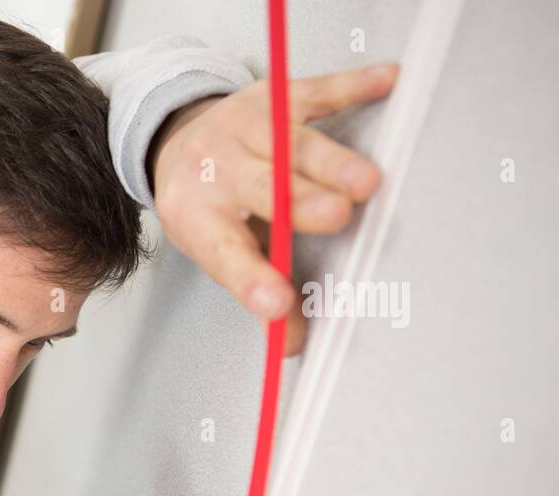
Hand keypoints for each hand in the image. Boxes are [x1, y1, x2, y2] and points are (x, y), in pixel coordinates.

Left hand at [147, 63, 399, 355]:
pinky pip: (320, 91)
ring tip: (366, 182)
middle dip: (300, 204)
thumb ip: (258, 291)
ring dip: (331, 161)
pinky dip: (355, 87)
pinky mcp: (277, 95)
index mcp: (197, 216)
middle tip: (335, 218)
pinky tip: (387, 83)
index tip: (277, 306)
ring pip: (293, 145)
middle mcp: (218, 169)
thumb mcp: (218, 249)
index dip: (252, 280)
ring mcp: (247, 128)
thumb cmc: (209, 205)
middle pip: (263, 189)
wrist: (178, 141)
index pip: (225, 253)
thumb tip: (293, 343)